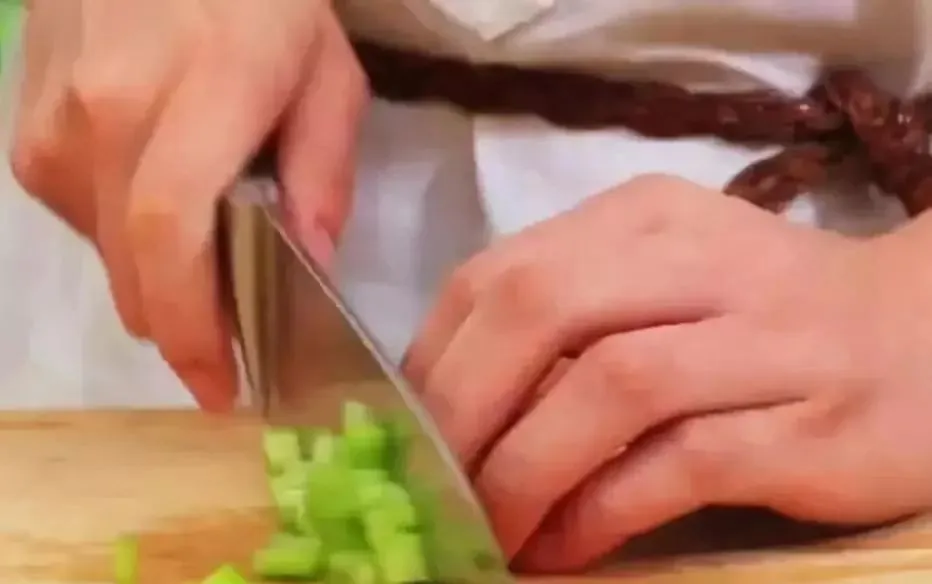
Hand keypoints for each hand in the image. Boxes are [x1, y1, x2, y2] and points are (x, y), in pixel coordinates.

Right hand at [12, 0, 365, 409]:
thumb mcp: (326, 74)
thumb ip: (322, 172)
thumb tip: (310, 264)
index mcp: (196, 94)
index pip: (172, 237)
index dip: (193, 329)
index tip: (222, 387)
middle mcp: (102, 116)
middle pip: (131, 268)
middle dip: (180, 329)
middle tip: (227, 352)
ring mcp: (50, 123)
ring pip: (104, 253)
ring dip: (157, 279)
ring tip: (207, 259)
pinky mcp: (26, 127)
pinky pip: (79, 216)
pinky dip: (125, 236)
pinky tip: (162, 204)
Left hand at [404, 174, 931, 571]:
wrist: (923, 334)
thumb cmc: (764, 313)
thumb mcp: (658, 280)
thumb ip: (566, 319)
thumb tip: (453, 403)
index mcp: (643, 218)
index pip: (500, 271)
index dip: (434, 358)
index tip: (404, 429)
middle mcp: (700, 258)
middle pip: (540, 311)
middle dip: (461, 409)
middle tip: (430, 485)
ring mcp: (763, 338)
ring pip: (609, 387)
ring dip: (523, 470)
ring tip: (487, 528)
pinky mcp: (809, 423)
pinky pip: (677, 465)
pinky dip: (599, 510)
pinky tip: (561, 547)